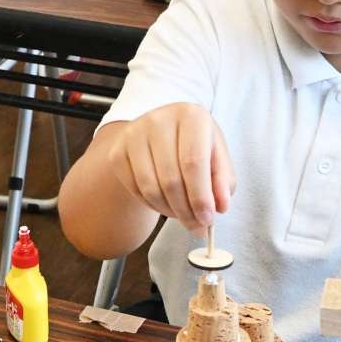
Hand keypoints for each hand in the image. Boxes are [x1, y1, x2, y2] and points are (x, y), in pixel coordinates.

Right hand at [107, 103, 233, 230]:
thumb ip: (223, 181)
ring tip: (183, 215)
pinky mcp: (117, 152)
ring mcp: (133, 135)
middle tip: (197, 226)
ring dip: (169, 211)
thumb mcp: (217, 156)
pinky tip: (165, 204)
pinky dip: (153, 206)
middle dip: (186, 210)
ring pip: (151, 188)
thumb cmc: (194, 144)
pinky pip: (135, 190)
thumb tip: (220, 206)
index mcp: (190, 116)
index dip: (201, 196)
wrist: (160, 133)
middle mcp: (159, 120)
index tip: (208, 218)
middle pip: (171, 179)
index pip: (193, 162)